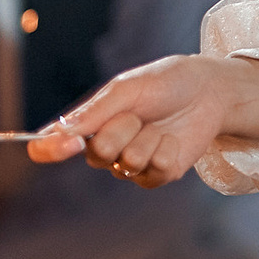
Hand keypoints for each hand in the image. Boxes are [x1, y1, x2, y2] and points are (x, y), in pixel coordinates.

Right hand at [28, 53, 258, 187]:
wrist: (208, 89)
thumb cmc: (164, 83)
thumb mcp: (126, 89)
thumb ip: (94, 113)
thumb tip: (58, 134)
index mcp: (88, 125)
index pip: (50, 146)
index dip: (51, 149)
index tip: (67, 142)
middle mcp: (103, 149)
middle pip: (96, 155)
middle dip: (120, 130)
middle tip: (138, 113)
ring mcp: (129, 165)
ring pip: (127, 163)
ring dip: (148, 138)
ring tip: (159, 123)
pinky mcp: (156, 175)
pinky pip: (154, 171)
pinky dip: (166, 149)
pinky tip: (172, 138)